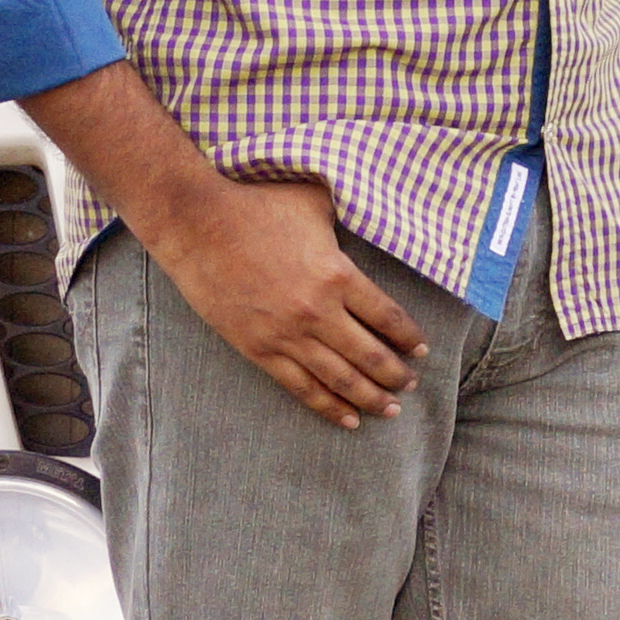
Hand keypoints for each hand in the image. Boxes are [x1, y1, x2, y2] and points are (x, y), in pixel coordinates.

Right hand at [140, 172, 427, 425]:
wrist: (197, 226)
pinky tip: (348, 419)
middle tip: (410, 385)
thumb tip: (370, 206)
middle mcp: (318, 312)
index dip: (409, 337)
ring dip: (370, 398)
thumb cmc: (256, 205)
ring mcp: (287, 335)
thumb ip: (345, 215)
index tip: (421, 349)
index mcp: (337, 275)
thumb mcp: (313, 201)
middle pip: (371, 355)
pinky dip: (327, 406)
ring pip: (341, 379)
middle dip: (396, 375)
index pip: (388, 317)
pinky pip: (301, 387)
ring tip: (389, 409)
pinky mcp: (259, 349)